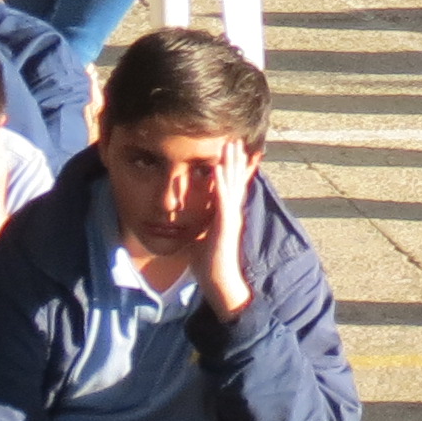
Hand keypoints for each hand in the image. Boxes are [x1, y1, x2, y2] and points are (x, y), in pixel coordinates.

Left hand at [199, 139, 253, 318]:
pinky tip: (217, 170)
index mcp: (226, 214)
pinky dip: (220, 184)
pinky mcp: (226, 225)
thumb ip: (199, 224)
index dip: (232, 168)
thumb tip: (186, 219)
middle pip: (235, 180)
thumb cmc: (209, 263)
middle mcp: (232, 212)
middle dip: (234, 159)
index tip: (232, 151)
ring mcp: (231, 217)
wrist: (219, 282)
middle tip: (234, 138)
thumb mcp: (202, 237)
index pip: (231, 186)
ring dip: (230, 164)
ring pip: (232, 185)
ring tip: (230, 145)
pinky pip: (223, 200)